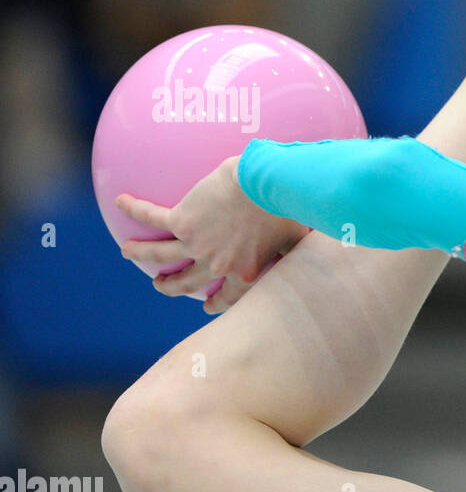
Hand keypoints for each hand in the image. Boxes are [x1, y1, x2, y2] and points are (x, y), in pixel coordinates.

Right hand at [115, 156, 310, 314]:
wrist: (269, 185)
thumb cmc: (290, 208)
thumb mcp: (299, 238)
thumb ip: (297, 250)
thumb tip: (319, 249)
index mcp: (245, 273)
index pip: (229, 297)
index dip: (217, 304)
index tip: (208, 306)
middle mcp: (217, 265)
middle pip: (188, 283)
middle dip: (173, 287)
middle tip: (162, 285)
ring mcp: (196, 245)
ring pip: (161, 256)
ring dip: (142, 255)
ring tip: (129, 251)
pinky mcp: (183, 220)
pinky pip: (152, 217)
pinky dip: (135, 210)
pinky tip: (121, 202)